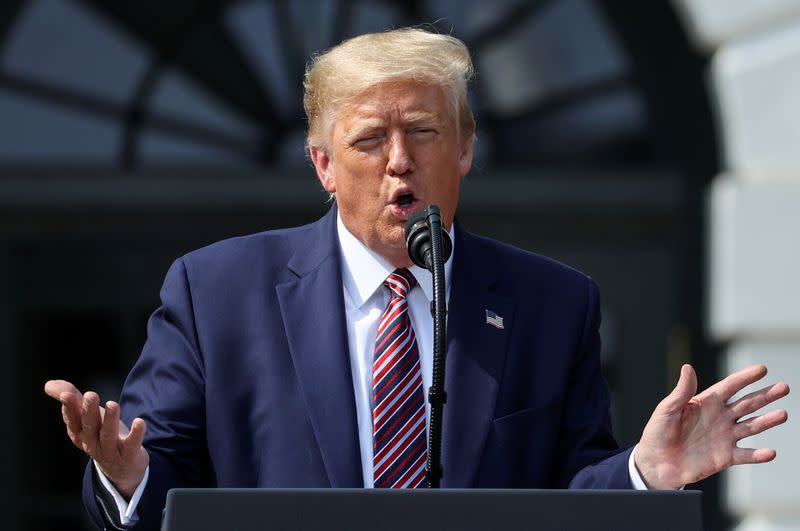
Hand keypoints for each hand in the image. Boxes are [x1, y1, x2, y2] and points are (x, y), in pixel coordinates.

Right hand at [44, 379, 148, 499]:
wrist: (121, 468)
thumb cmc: (100, 435)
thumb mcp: (86, 417)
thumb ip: (71, 399)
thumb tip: (48, 384)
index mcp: (80, 434)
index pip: (72, 420)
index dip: (69, 408)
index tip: (67, 394)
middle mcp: (92, 443)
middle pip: (89, 427)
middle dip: (89, 411)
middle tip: (90, 395)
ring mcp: (110, 451)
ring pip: (108, 435)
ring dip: (110, 420)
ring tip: (112, 404)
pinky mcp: (128, 455)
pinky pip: (132, 445)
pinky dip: (136, 434)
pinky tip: (139, 422)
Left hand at [634, 364, 788, 488]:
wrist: (656, 463)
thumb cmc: (658, 432)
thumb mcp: (667, 409)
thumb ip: (682, 391)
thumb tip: (687, 367)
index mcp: (706, 403)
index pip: (730, 386)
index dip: (745, 378)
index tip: (762, 369)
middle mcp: (720, 417)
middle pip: (747, 404)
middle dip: (765, 395)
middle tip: (784, 387)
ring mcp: (724, 437)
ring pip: (751, 426)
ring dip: (767, 421)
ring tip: (783, 414)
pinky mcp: (725, 457)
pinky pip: (746, 455)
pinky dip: (758, 455)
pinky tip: (770, 452)